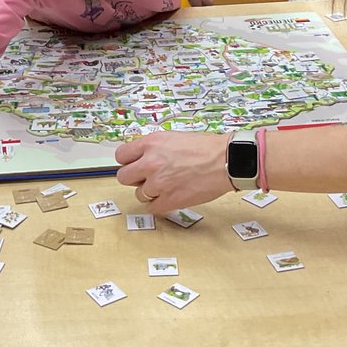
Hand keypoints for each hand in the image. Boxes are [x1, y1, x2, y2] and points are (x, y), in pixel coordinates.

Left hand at [115, 130, 232, 215]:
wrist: (226, 161)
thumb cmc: (205, 148)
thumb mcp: (173, 138)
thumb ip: (154, 148)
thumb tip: (141, 158)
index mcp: (151, 144)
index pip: (121, 156)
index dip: (128, 161)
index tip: (134, 165)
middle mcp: (150, 163)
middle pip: (124, 177)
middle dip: (135, 178)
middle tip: (147, 178)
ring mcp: (158, 183)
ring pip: (139, 194)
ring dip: (150, 192)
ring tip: (167, 185)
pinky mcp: (168, 201)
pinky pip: (152, 208)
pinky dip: (160, 204)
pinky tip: (172, 195)